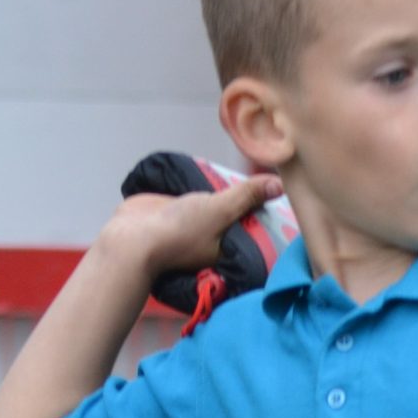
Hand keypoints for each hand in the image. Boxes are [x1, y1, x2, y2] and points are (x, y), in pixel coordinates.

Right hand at [104, 171, 277, 281]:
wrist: (132, 238)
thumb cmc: (179, 233)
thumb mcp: (219, 211)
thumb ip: (246, 197)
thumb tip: (278, 184)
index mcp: (232, 247)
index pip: (260, 232)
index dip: (271, 217)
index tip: (285, 199)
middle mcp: (217, 238)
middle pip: (240, 215)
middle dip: (249, 200)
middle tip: (268, 175)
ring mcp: (197, 224)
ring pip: (218, 204)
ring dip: (225, 190)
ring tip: (245, 169)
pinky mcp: (179, 211)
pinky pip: (197, 195)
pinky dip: (203, 184)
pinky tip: (213, 169)